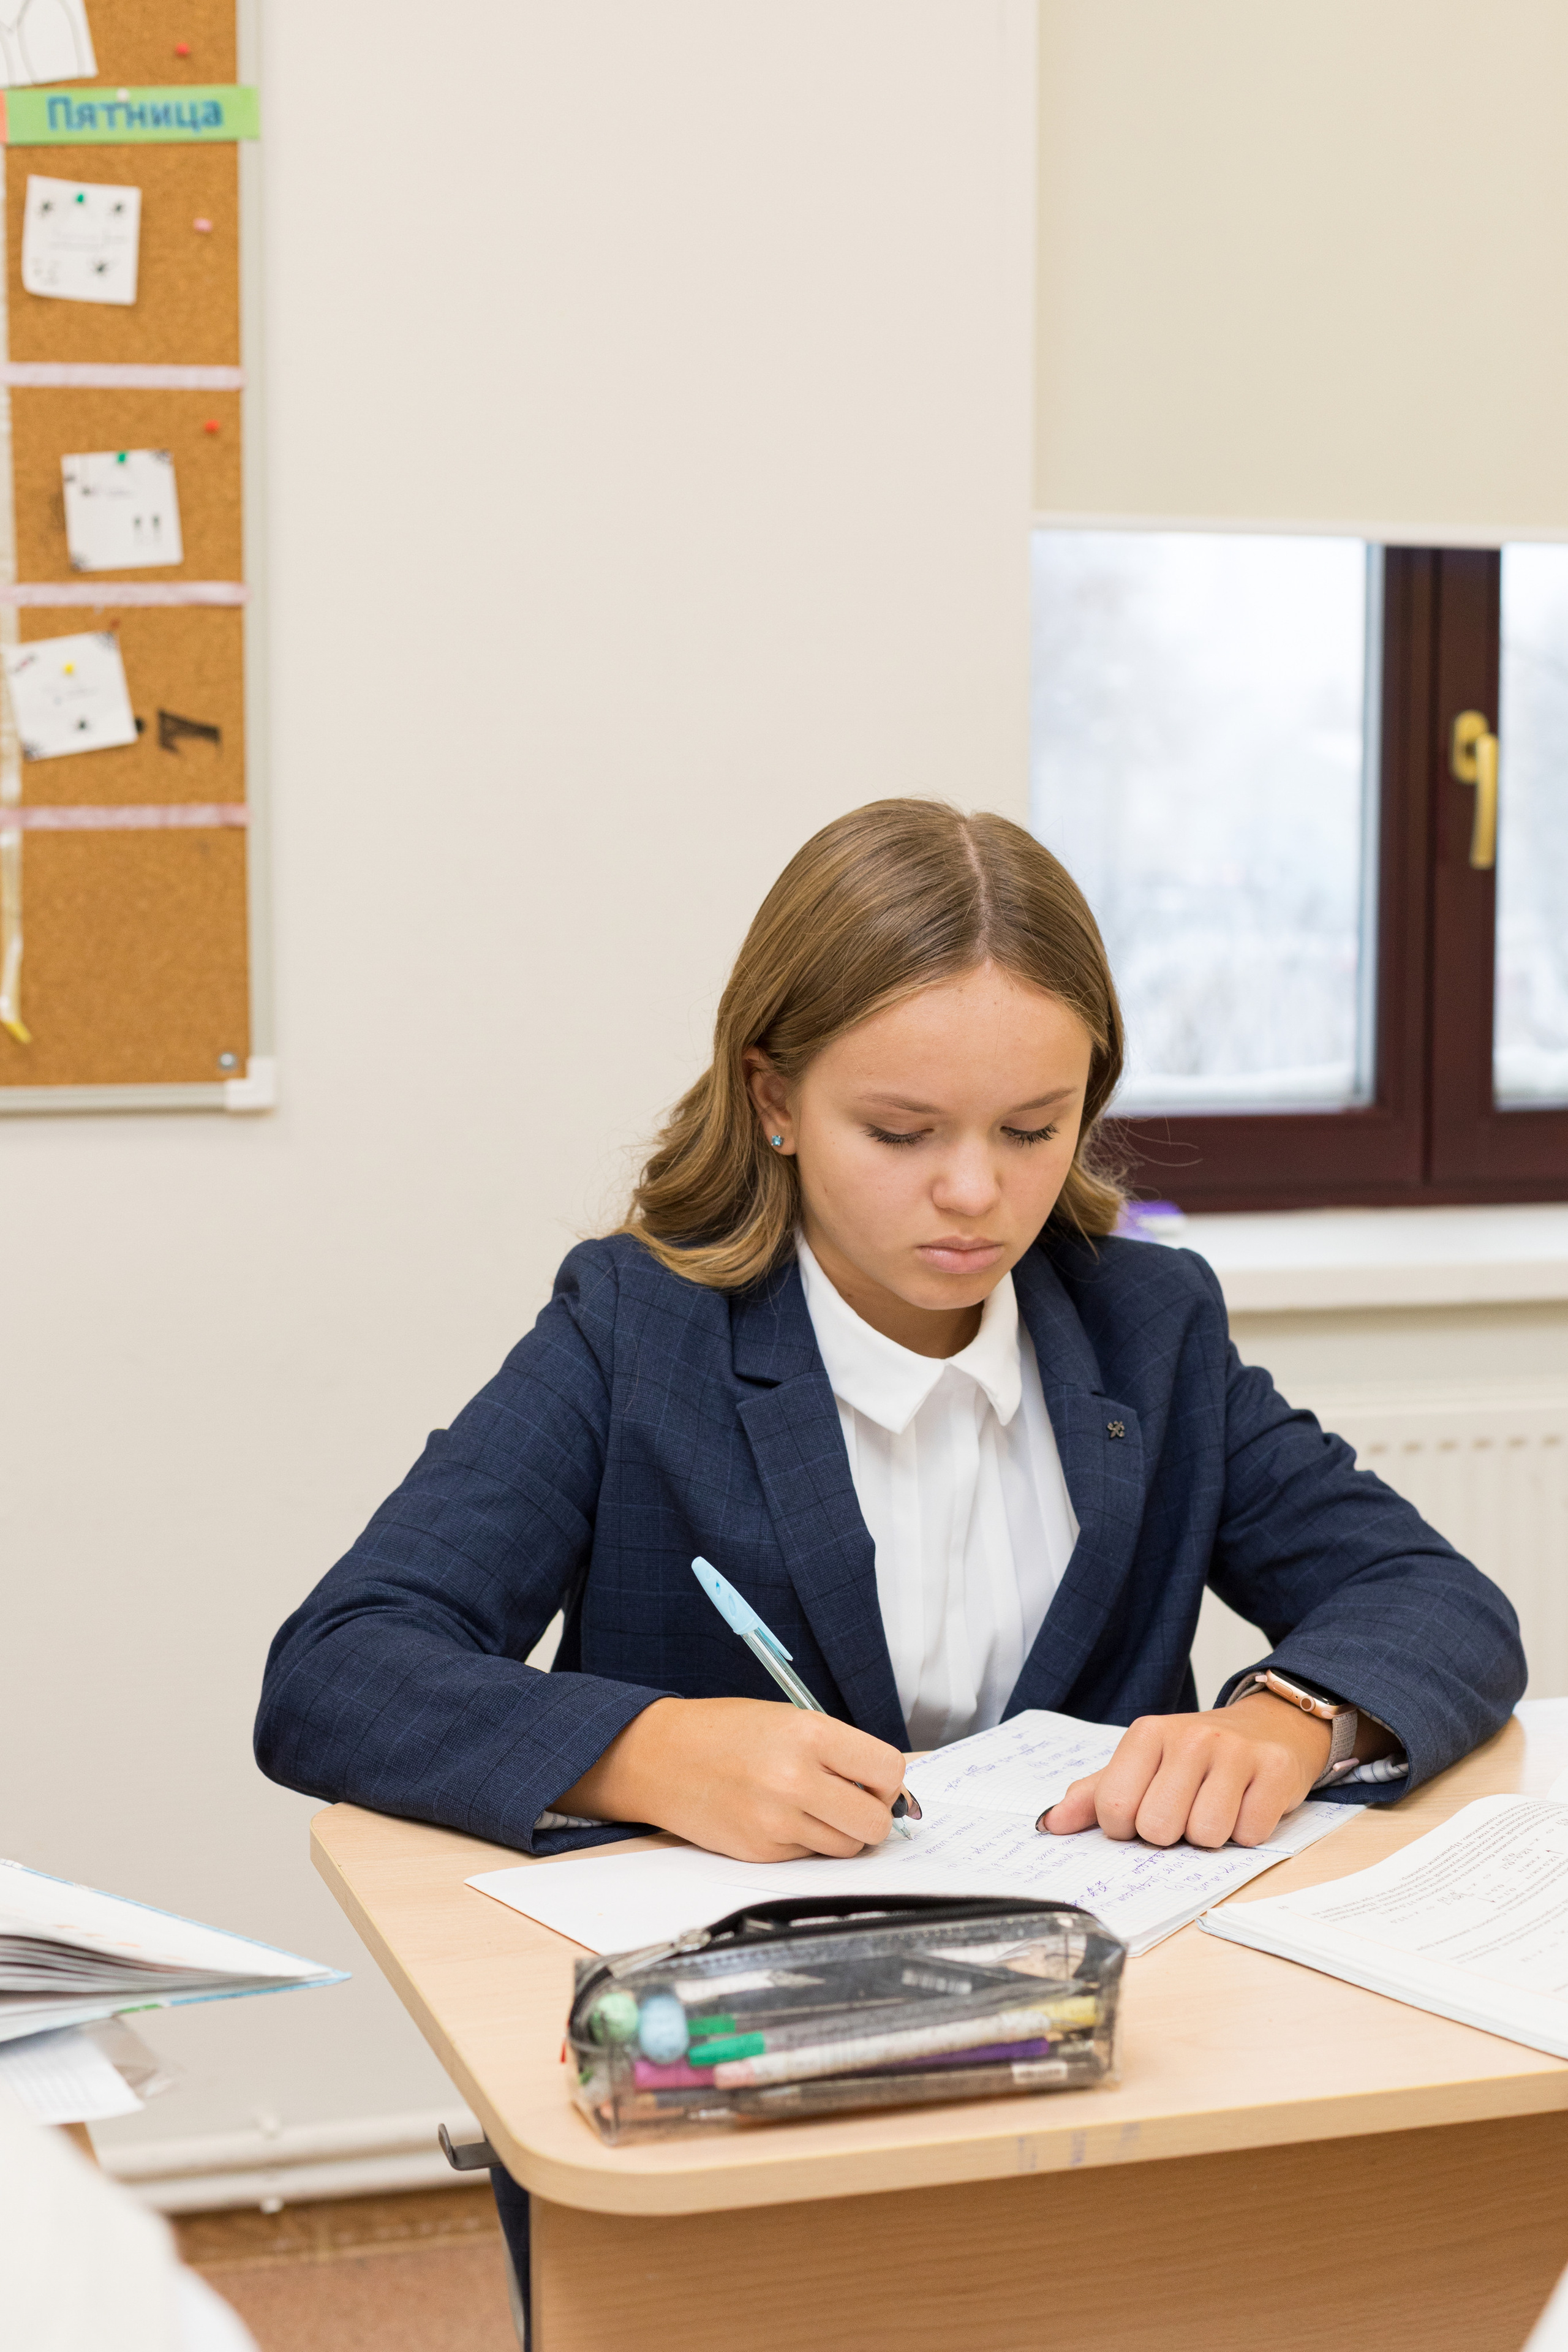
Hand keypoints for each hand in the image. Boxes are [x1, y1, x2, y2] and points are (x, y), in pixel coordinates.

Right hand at [551, 1697, 908, 1862]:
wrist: (661, 1757)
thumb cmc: (726, 1732)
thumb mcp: (788, 1720)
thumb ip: (837, 1751)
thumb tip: (884, 1790)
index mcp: (809, 1735)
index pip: (888, 1770)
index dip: (889, 1781)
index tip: (876, 1782)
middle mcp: (796, 1779)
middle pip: (875, 1822)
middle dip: (874, 1816)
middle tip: (856, 1803)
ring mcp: (777, 1822)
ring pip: (847, 1848)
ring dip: (842, 1833)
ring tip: (814, 1809)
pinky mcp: (761, 1852)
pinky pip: (810, 1858)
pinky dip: (806, 1844)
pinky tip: (780, 1818)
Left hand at [1038, 1694, 1332, 1849]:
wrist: (1271, 1728)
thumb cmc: (1198, 1756)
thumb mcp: (1144, 1765)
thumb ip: (1095, 1795)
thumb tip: (1049, 1824)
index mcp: (1147, 1734)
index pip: (1114, 1808)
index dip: (1127, 1828)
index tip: (1144, 1812)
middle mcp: (1190, 1737)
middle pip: (1158, 1827)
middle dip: (1171, 1834)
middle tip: (1186, 1810)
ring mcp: (1235, 1752)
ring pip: (1205, 1835)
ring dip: (1211, 1836)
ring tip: (1218, 1806)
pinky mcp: (1275, 1771)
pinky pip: (1249, 1835)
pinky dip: (1247, 1832)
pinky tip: (1247, 1805)